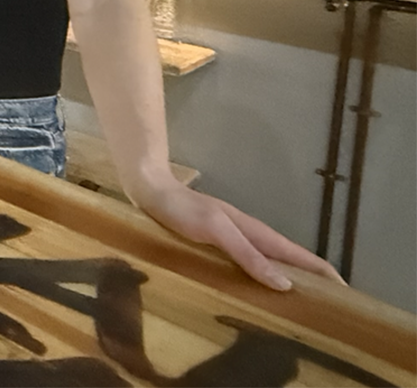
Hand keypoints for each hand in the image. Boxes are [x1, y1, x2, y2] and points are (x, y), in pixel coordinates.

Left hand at [132, 180, 344, 290]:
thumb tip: (285, 284)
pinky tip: (255, 286)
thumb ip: (248, 254)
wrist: (152, 190)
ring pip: (268, 259)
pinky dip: (261, 274)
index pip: (299, 254)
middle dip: (310, 278)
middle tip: (326, 306)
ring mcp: (233, 237)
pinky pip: (247, 261)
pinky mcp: (216, 241)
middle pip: (288, 258)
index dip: (323, 272)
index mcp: (255, 232)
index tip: (344, 293)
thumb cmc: (183, 210)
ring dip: (286, 277)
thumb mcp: (217, 231)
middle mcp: (249, 234)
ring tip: (297, 301)